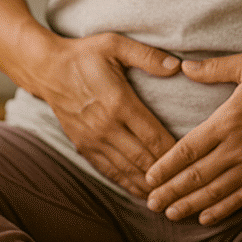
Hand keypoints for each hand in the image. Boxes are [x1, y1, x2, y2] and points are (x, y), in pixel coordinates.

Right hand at [31, 32, 181, 198]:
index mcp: (119, 103)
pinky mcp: (84, 146)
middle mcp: (107, 126)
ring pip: (128, 171)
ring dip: (150, 186)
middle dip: (168, 175)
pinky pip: (110, 171)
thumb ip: (147, 56)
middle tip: (190, 185)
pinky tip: (143, 193)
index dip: (176, 153)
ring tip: (171, 196)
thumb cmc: (84, 54)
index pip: (154, 137)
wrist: (46, 69)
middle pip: (144, 160)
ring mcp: (94, 140)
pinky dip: (128, 184)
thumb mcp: (115, 44)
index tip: (195, 161)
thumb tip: (177, 66)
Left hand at [144, 54, 241, 225]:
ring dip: (190, 205)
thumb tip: (184, 66)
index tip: (149, 177)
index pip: (188, 149)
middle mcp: (237, 149)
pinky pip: (240, 198)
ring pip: (215, 192)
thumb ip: (213, 68)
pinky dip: (221, 210)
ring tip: (170, 214)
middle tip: (150, 204)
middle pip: (196, 176)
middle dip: (171, 192)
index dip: (166, 166)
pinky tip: (205, 218)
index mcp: (227, 122)